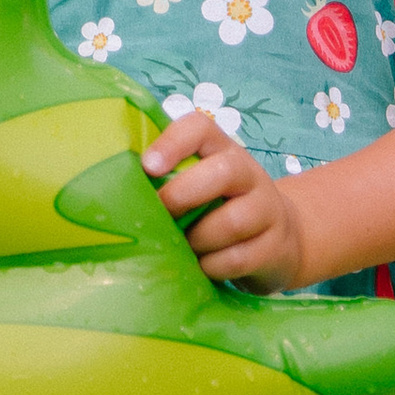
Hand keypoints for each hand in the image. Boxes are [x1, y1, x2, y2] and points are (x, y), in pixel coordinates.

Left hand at [145, 108, 313, 291]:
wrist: (280, 240)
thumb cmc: (220, 208)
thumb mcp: (199, 184)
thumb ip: (167, 179)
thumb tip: (114, 191)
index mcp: (222, 150)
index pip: (201, 128)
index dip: (173, 142)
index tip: (148, 167)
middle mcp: (248, 174)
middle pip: (224, 171)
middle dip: (183, 195)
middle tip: (161, 214)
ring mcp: (266, 210)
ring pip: (232, 221)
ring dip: (197, 239)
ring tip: (181, 247)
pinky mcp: (274, 247)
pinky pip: (239, 259)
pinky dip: (212, 266)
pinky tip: (201, 266)